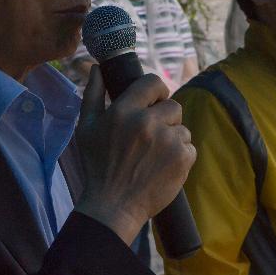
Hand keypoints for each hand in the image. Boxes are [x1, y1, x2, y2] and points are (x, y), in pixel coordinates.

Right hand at [73, 65, 195, 245]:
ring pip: (182, 129)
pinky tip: (162, 167)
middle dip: (165, 118)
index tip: (153, 102)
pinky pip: (189, 147)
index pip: (153, 82)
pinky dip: (180, 156)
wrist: (113, 206)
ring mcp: (168, 141)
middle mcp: (148, 122)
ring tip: (154, 157)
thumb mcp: (86, 128)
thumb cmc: (97, 166)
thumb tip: (97, 68)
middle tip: (151, 137)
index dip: (156, 91)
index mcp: (124, 111)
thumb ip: (93, 94)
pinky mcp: (182, 159)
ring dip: (172, 139)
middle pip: (173, 106)